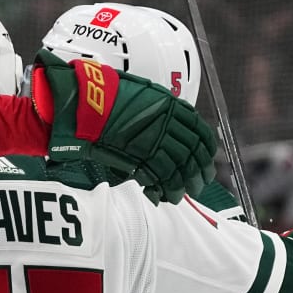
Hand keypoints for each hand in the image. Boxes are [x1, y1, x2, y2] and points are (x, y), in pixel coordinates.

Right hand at [28, 50, 216, 201]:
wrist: (85, 103)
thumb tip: (172, 127)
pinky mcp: (138, 156)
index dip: (206, 149)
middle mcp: (167, 122)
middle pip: (194, 152)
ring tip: (182, 194)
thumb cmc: (106, 97)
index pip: (200, 131)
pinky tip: (164, 196)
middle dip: (199, 170)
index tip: (207, 159)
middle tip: (200, 183)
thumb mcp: (141, 96)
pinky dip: (164, 189)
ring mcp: (154, 139)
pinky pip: (160, 177)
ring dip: (183, 183)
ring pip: (180, 167)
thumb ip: (159, 112)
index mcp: (170, 105)